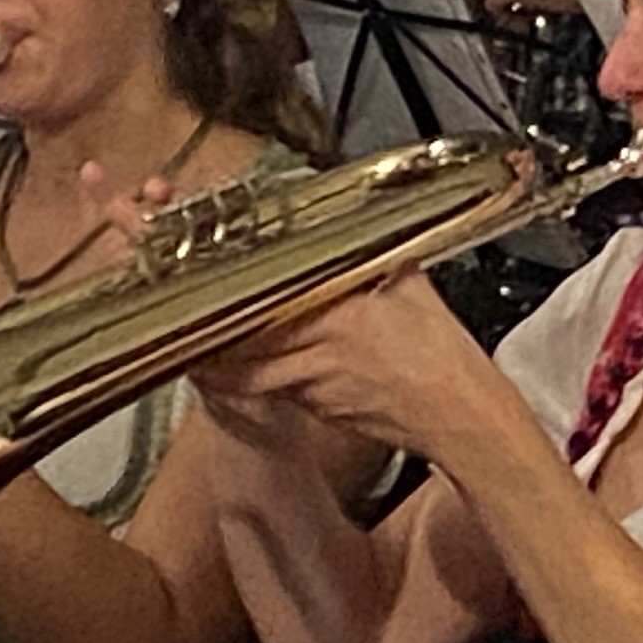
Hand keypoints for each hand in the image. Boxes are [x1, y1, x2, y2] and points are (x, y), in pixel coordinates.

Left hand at [186, 272, 495, 460]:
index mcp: (340, 313)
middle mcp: (320, 350)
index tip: (200, 278)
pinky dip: (248, 378)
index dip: (227, 289)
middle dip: (208, 326)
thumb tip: (360, 225)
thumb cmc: (444, 357)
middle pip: (242, 338)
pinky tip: (236, 366)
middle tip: (181, 309)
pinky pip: (272, 388)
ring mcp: (315, 385)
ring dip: (218, 358)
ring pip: (247, 371)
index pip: (266, 296)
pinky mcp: (317, 409)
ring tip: (195, 339)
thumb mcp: (412, 286)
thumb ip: (378, 254)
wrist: (462, 417)